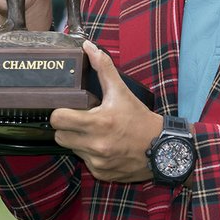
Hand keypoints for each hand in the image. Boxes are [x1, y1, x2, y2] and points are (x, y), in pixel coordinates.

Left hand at [51, 41, 163, 182]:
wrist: (161, 148)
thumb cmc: (139, 118)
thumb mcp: (122, 91)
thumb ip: (104, 67)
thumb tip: (88, 46)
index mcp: (98, 122)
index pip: (58, 120)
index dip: (60, 112)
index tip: (68, 108)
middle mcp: (95, 144)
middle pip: (59, 136)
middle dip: (66, 127)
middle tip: (79, 119)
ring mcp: (97, 161)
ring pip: (71, 149)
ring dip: (78, 140)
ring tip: (93, 132)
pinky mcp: (100, 173)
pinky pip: (84, 162)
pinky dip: (90, 154)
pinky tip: (103, 146)